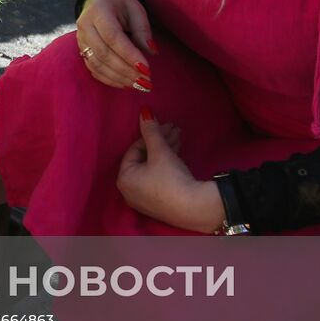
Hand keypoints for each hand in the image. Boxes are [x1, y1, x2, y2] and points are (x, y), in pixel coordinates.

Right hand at [76, 0, 155, 91]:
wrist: (99, 0)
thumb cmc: (121, 4)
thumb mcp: (136, 10)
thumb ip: (143, 30)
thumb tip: (151, 52)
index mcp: (99, 10)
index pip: (112, 37)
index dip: (129, 55)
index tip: (147, 69)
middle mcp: (85, 25)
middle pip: (103, 53)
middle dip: (126, 70)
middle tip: (145, 82)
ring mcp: (81, 39)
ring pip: (97, 64)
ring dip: (118, 77)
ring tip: (137, 84)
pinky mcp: (81, 50)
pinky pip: (93, 68)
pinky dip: (108, 79)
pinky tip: (124, 83)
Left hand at [116, 109, 223, 232]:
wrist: (195, 208)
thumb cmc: (171, 178)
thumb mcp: (160, 151)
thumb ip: (150, 131)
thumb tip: (143, 111)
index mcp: (124, 179)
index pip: (134, 150)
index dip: (150, 135)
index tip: (164, 125)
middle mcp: (129, 191)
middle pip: (144, 158)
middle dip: (160, 141)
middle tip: (174, 129)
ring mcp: (144, 199)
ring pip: (153, 168)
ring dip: (166, 150)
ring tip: (179, 136)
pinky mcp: (160, 203)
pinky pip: (158, 179)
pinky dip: (167, 165)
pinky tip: (179, 152)